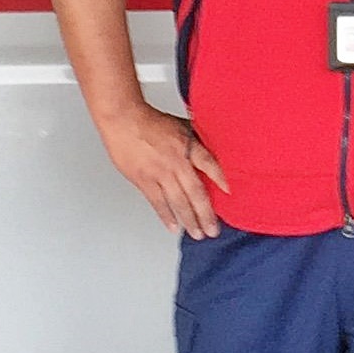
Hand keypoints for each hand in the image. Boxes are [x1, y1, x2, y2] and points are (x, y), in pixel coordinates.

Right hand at [98, 102, 228, 239]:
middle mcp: (175, 162)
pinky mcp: (143, 180)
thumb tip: (212, 150)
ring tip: (197, 233)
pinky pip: (158, 202)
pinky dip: (166, 216)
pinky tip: (173, 226)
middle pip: (195, 192)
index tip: (229, 193)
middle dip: (206, 214)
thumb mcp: (180, 125)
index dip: (220, 179)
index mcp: (186, 146)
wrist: (123, 119)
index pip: (209, 164)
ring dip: (189, 220)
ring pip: (178, 202)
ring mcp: (159, 173)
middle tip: (213, 229)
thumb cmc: (150, 121)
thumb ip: (195, 141)